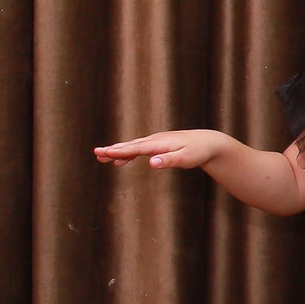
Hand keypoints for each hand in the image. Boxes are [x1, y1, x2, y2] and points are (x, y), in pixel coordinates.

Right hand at [94, 128, 229, 169]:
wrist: (208, 142)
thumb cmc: (197, 151)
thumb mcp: (185, 158)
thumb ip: (168, 160)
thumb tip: (151, 163)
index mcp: (159, 143)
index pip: (136, 148)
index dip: (120, 151)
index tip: (105, 153)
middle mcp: (155, 140)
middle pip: (130, 145)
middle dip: (113, 150)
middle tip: (96, 153)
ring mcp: (155, 142)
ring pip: (132, 146)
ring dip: (117, 151)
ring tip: (100, 156)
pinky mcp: (157, 145)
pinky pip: (138, 149)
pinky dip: (127, 153)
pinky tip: (119, 161)